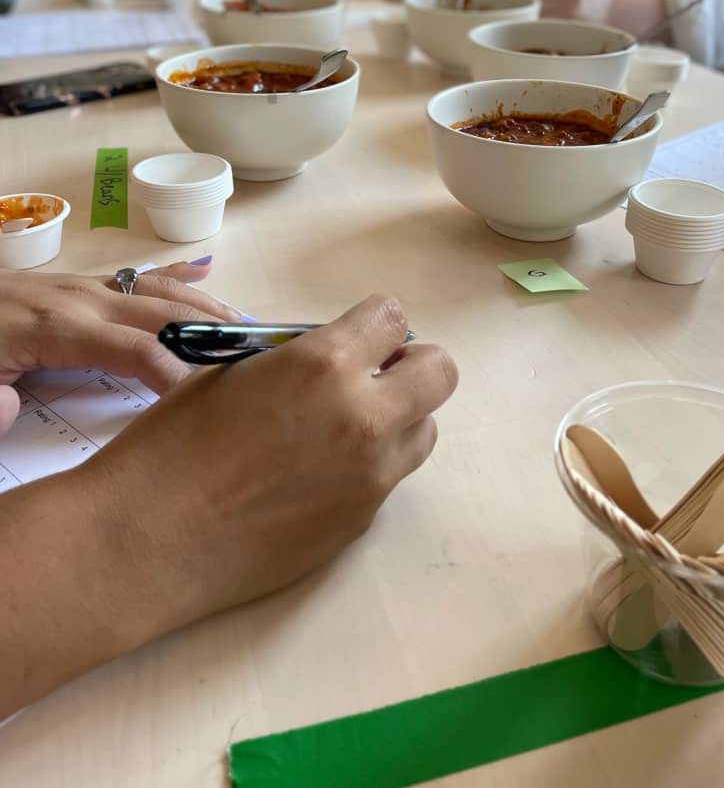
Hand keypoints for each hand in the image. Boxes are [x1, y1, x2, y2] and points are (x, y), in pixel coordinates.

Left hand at [0, 260, 239, 410]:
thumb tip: (15, 409)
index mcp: (57, 329)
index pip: (137, 349)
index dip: (177, 373)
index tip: (210, 400)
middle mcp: (79, 300)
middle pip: (161, 313)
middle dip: (211, 334)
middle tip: (255, 361)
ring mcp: (80, 288)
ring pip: (157, 290)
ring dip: (204, 305)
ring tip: (244, 325)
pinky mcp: (76, 286)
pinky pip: (136, 276)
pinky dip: (174, 273)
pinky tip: (205, 267)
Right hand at [87, 296, 458, 634]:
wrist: (148, 541)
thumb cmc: (172, 443)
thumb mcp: (234, 372)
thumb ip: (296, 361)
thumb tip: (333, 360)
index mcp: (325, 365)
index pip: (392, 318)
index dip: (374, 323)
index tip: (359, 335)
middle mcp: (365, 417)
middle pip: (440, 373)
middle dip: (411, 366)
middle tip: (372, 376)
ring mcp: (372, 476)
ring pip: (425, 430)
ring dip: (398, 418)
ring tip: (344, 429)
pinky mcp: (362, 523)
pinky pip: (389, 478)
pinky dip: (369, 466)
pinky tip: (315, 478)